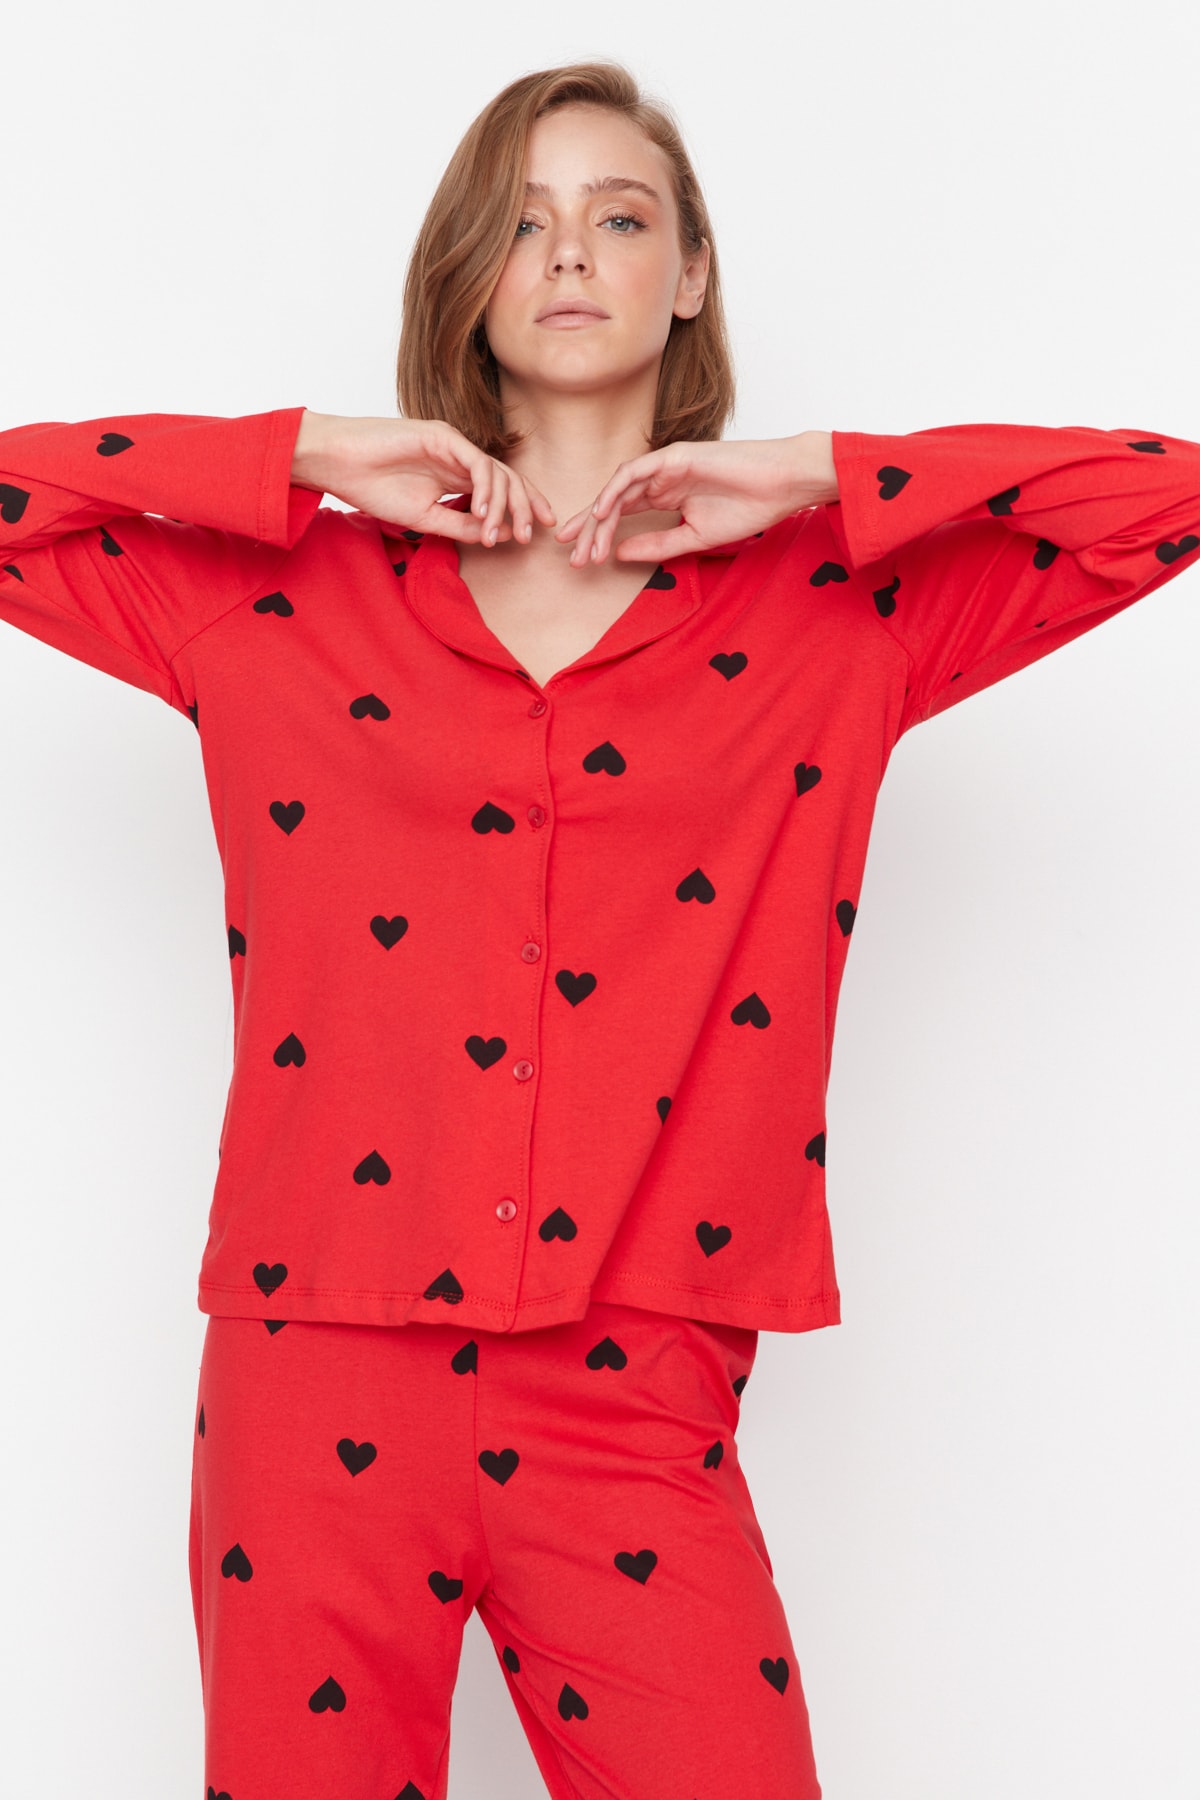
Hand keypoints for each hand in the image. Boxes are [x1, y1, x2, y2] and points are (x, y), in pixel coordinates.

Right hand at [291, 412, 557, 544]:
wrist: (337, 463)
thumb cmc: (372, 488)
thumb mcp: (424, 519)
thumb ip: (460, 526)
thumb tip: (498, 536)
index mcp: (455, 475)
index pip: (500, 489)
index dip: (521, 509)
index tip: (532, 534)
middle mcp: (459, 457)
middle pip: (508, 479)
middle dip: (524, 508)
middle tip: (528, 536)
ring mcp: (453, 444)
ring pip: (497, 471)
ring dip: (505, 504)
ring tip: (502, 532)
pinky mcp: (443, 435)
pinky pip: (477, 462)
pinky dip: (485, 488)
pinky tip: (483, 512)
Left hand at [554, 432, 838, 565]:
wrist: (781, 485)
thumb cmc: (748, 508)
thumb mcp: (694, 538)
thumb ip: (656, 545)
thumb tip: (618, 555)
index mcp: (666, 495)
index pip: (623, 514)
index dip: (599, 534)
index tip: (581, 559)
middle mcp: (660, 478)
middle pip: (613, 502)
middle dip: (589, 528)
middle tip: (569, 555)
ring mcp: (665, 464)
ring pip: (619, 489)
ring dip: (598, 516)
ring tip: (584, 543)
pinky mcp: (674, 455)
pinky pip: (635, 473)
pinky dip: (615, 491)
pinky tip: (602, 513)